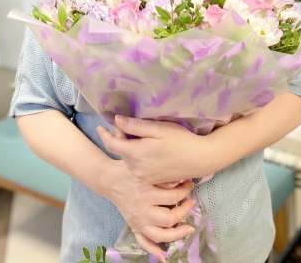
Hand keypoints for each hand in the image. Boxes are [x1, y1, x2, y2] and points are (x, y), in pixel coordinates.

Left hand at [96, 115, 213, 184]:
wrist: (200, 159)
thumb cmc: (181, 140)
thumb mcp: (159, 128)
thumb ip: (136, 125)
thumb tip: (116, 120)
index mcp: (136, 154)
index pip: (112, 144)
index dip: (104, 134)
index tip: (100, 126)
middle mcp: (137, 168)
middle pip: (120, 152)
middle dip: (117, 140)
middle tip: (119, 127)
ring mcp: (144, 176)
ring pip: (128, 160)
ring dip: (127, 149)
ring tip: (131, 137)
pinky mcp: (152, 180)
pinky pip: (138, 168)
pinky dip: (136, 158)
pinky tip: (144, 150)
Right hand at [99, 158, 195, 258]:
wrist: (109, 180)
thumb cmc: (128, 170)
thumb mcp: (144, 166)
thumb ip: (160, 174)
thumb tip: (180, 179)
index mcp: (145, 192)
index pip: (172, 196)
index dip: (185, 191)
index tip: (190, 184)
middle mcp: (141, 209)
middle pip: (169, 218)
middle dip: (184, 211)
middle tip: (192, 202)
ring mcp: (137, 221)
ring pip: (160, 235)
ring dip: (177, 234)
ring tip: (189, 228)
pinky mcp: (133, 227)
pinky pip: (143, 242)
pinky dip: (154, 251)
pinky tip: (164, 256)